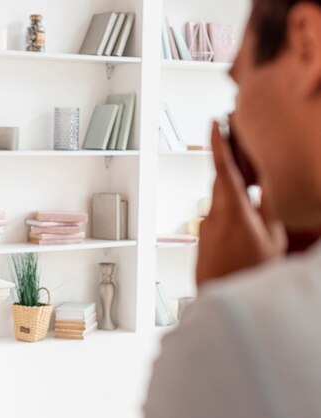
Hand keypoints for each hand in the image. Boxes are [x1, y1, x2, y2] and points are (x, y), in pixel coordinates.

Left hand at [195, 121, 286, 288]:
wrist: (220, 296)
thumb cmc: (248, 272)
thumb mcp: (271, 238)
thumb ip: (269, 209)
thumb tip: (266, 186)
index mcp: (232, 209)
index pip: (223, 168)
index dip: (219, 143)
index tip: (215, 123)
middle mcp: (215, 213)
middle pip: (221, 177)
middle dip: (229, 155)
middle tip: (237, 135)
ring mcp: (208, 224)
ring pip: (221, 194)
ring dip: (232, 178)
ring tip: (247, 164)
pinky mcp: (206, 234)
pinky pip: (219, 209)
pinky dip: (230, 198)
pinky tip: (243, 199)